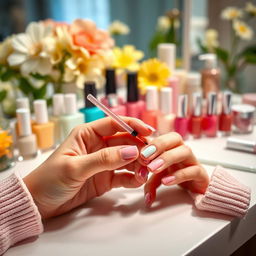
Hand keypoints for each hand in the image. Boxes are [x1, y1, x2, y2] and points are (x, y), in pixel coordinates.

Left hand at [23, 117, 152, 218]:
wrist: (39, 203)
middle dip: (138, 148)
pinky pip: (124, 175)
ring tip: (146, 171)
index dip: (133, 125)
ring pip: (127, 158)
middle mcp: (98, 145)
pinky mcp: (106, 178)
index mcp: (87, 134)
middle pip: (125, 142)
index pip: (114, 124)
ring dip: (138, 163)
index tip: (148, 132)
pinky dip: (133, 177)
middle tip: (150, 157)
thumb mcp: (75, 167)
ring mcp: (103, 162)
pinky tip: (138, 181)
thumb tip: (132, 151)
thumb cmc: (50, 179)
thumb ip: (104, 159)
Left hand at [141, 132, 209, 206]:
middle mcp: (182, 150)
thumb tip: (145, 197)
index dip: (151, 141)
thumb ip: (148, 182)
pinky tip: (166, 181)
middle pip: (175, 138)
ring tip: (152, 169)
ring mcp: (193, 161)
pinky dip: (178, 175)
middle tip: (145, 157)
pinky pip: (193, 170)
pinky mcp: (201, 174)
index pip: (162, 135)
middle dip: (159, 144)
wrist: (196, 190)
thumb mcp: (157, 178)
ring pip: (185, 151)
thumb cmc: (174, 177)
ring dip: (167, 158)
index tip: (140, 152)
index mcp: (171, 146)